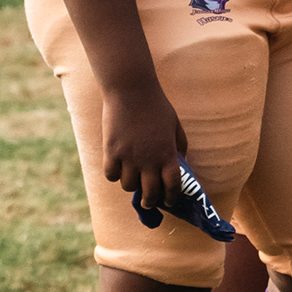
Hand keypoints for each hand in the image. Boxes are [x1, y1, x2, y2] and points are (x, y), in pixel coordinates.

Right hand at [101, 76, 188, 210]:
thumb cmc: (157, 106)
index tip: (170, 201)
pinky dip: (114, 175)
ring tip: (132, 177)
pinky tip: (117, 167)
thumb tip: (181, 162)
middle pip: (150, 193)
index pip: (173, 186)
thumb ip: (179, 146)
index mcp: (168, 154)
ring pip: (128, 186)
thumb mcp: (175, 125)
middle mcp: (149, 160)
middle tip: (149, 201)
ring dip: (131, 185)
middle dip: (151, 201)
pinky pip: (111, 175)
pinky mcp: (111, 152)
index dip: (172, 197)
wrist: (131, 90)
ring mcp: (129, 157)